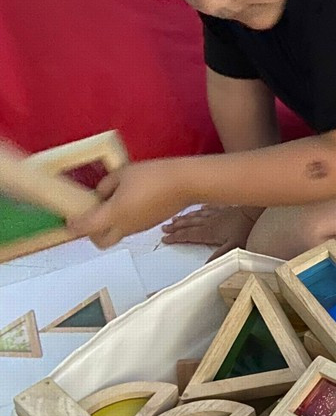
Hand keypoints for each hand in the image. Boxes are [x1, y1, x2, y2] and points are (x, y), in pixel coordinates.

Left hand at [66, 159, 191, 249]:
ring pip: (116, 234)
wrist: (185, 183)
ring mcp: (138, 228)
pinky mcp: (149, 224)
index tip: (69, 220)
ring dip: (108, 226)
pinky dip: (124, 220)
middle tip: (91, 216)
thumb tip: (100, 194)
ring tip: (112, 204)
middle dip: (92, 234)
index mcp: (114, 214)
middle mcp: (124, 226)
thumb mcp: (123, 173)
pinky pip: (130, 227)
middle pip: (101, 242)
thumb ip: (106, 185)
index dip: (74, 226)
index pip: (86, 228)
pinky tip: (130, 202)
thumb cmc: (154, 175)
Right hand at [161, 204, 258, 260]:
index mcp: (209, 232)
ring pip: (196, 215)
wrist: (256, 210)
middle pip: (189, 224)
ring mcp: (216, 213)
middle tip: (164, 228)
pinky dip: (201, 208)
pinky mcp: (224, 207)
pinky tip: (199, 208)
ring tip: (175, 218)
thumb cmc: (246, 228)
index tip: (165, 239)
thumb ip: (219, 255)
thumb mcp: (234, 245)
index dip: (176, 237)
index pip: (188, 235)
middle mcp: (209, 221)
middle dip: (176, 227)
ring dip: (184, 218)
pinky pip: (209, 207)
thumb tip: (205, 266)